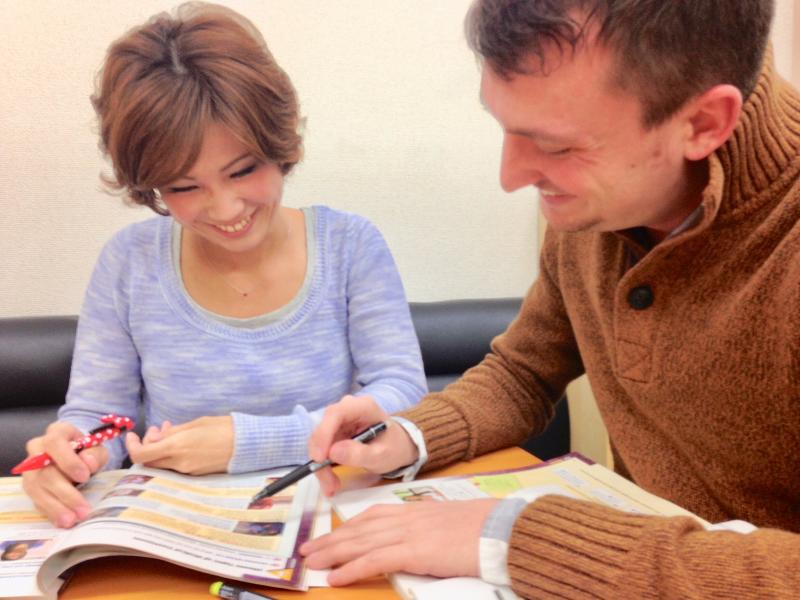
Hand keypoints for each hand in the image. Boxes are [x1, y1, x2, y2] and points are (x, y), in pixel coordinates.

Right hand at [21, 422, 108, 527]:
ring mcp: (30, 468)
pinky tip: (62, 521)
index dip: (68, 460)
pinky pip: (36, 500)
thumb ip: (96, 454)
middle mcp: (38, 448)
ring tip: (72, 520)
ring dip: (56, 507)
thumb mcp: (98, 449)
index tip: (84, 476)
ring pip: (37, 488)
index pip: (55, 442)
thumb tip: (88, 462)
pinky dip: (50, 512)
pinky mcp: (29, 486)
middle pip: (45, 471)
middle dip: (65, 493)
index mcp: (56, 432)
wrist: (77, 457)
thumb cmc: (88, 451)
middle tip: (83, 509)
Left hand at [125, 416, 233, 474]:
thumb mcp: (196, 423)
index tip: (134, 435)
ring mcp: (188, 471)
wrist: (249, 445)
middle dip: (148, 446)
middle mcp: (179, 463)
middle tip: (158, 431)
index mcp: (177, 447)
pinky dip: (173, 455)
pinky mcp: (197, 474)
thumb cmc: (224, 428)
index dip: (132, 446)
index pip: (141, 454)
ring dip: (161, 450)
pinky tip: (183, 443)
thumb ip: (173, 432)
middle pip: (149, 461)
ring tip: (172, 432)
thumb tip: (157, 436)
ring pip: (162, 463)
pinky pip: (176, 466)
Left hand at [300, 498, 498, 584]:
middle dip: (331, 539)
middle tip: (308, 549)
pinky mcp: (415, 551)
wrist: (500, 528)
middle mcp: (406, 518)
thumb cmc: (481, 527)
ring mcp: (409, 533)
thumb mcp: (448, 522)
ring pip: (361, 542)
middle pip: (359, 528)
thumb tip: (416, 540)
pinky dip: (352, 568)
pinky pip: (375, 560)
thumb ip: (427, 528)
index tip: (330, 534)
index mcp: (414, 510)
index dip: (348, 526)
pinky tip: (336, 577)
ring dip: (333, 552)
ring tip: (312, 562)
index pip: (372, 516)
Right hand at [309, 395, 418, 496]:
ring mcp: (339, 422)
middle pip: (323, 430)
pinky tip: (332, 482)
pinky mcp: (334, 434)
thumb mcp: (382, 455)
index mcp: (362, 407)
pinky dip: (324, 467)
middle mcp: (347, 410)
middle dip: (321, 458)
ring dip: (322, 467)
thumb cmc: (394, 447)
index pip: (336, 414)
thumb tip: (333, 452)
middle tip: (328, 483)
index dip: (323, 434)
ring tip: (332, 487)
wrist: (399, 447)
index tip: (320, 458)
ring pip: (319, 443)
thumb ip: (360, 453)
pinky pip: (322, 450)